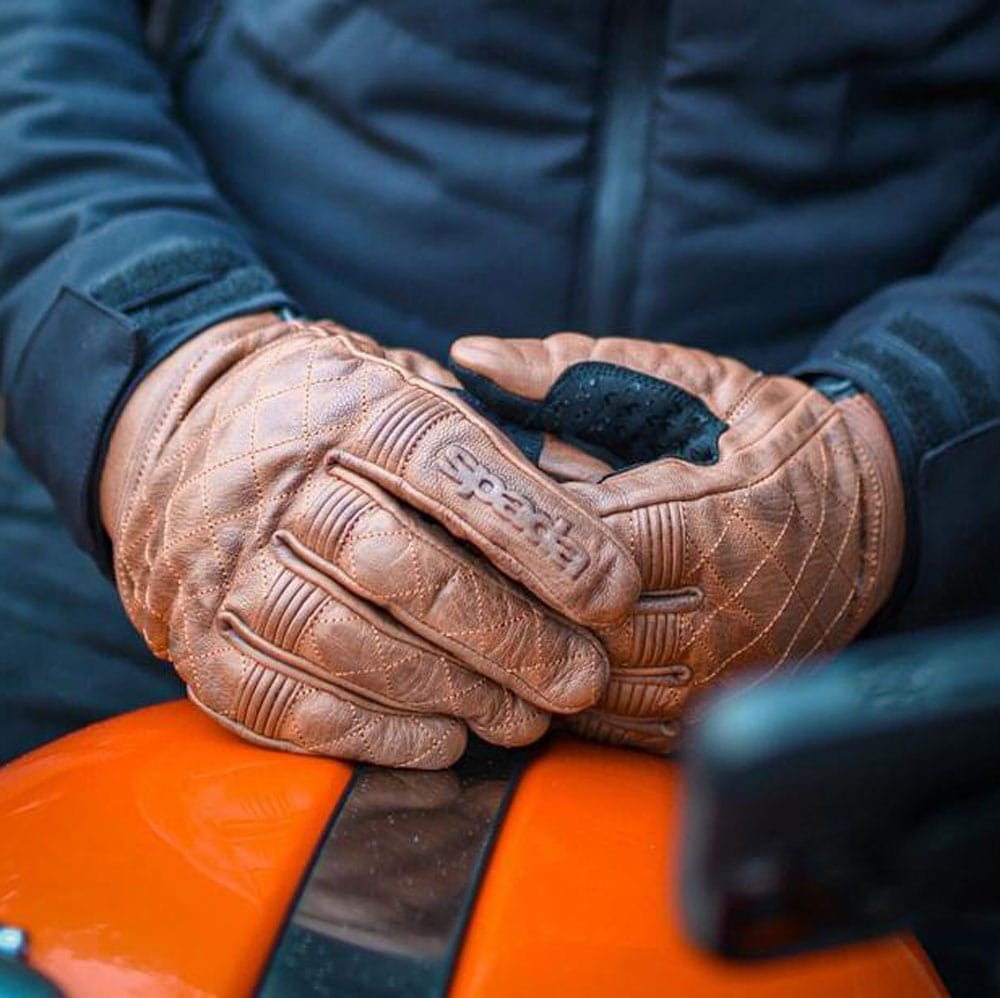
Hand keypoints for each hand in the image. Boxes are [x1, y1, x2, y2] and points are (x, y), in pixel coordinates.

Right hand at [100, 316, 638, 767]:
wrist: (178, 438)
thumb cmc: (329, 421)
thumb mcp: (402, 384)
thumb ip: (485, 438)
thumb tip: (585, 518)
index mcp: (349, 405)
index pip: (452, 467)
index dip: (540, 534)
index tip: (612, 591)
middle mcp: (280, 482)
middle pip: (405, 568)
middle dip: (509, 636)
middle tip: (581, 679)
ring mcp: (228, 564)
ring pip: (351, 644)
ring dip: (453, 693)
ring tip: (525, 718)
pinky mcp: (201, 638)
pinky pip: (288, 702)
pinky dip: (376, 732)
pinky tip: (442, 740)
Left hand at [450, 333, 905, 752]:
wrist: (862, 517)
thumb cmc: (761, 438)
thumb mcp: (681, 382)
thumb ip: (573, 369)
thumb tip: (469, 355)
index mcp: (720, 515)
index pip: (586, 538)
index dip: (511, 524)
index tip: (451, 504)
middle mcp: (726, 606)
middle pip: (580, 620)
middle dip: (507, 592)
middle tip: (433, 565)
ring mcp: (720, 668)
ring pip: (590, 682)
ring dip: (526, 648)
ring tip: (467, 611)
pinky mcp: (711, 707)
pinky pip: (617, 724)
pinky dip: (562, 692)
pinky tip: (526, 653)